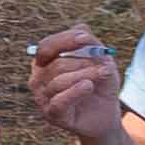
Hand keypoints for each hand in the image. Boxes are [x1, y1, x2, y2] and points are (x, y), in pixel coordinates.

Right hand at [24, 24, 129, 143]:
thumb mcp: (100, 60)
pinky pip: (59, 100)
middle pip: (56, 64)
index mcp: (45, 62)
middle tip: (105, 65)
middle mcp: (38, 79)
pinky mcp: (51, 114)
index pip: (46, 46)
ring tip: (104, 74)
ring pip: (59, 81)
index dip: (65, 40)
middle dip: (83, 62)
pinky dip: (76, 91)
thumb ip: (90, 43)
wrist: (105, 115)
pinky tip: (89, 86)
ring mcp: (42, 98)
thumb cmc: (99, 85)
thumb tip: (81, 30)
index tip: (85, 39)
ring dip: (86, 75)